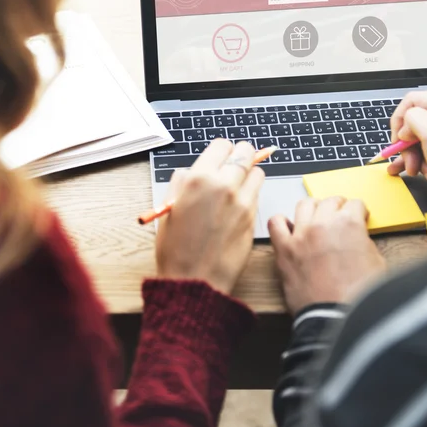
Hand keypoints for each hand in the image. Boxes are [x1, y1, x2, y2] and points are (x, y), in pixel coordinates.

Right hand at [156, 139, 264, 293]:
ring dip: (249, 174)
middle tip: (235, 164)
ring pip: (258, 171)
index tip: (220, 157)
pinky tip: (239, 205)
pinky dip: (252, 193)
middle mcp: (224, 185)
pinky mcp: (254, 216)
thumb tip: (192, 171)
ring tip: (238, 185)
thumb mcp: (168, 208)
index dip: (221, 151)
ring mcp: (243, 201)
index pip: (222, 145)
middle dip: (241, 155)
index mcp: (199, 179)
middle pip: (245, 152)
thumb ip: (181, 183)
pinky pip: (258, 194)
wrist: (195, 281)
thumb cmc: (176, 248)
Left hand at [268, 197, 384, 314]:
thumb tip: (357, 238)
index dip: (358, 212)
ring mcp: (301, 235)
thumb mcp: (377, 263)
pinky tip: (289, 228)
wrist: (336, 319)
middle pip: (330, 201)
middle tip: (339, 217)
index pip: (354, 204)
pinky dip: (281, 222)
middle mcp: (323, 223)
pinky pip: (275, 223)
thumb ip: (365, 242)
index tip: (358, 217)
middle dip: (338, 207)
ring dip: (313, 209)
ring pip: (304, 205)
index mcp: (349, 224)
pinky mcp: (284, 250)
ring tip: (316, 218)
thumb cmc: (358, 297)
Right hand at [387, 91, 426, 190]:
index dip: (400, 121)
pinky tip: (416, 172)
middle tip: (410, 163)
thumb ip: (412, 120)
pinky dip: (419, 161)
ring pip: (417, 138)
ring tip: (417, 171)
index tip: (398, 141)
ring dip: (413, 156)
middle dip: (408, 145)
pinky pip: (426, 148)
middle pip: (414, 122)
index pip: (412, 101)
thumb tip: (405, 129)